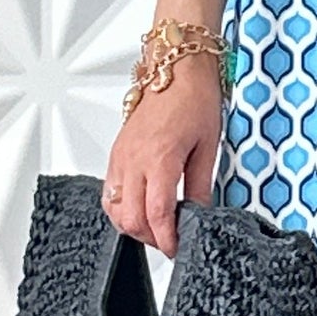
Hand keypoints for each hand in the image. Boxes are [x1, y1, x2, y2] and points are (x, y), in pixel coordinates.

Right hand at [102, 51, 223, 261]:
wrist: (175, 67)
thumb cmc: (194, 98)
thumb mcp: (208, 146)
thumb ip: (200, 186)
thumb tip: (200, 214)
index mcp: (160, 159)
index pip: (157, 215)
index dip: (167, 240)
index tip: (178, 248)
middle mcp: (133, 161)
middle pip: (131, 219)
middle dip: (151, 238)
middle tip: (171, 240)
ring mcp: (120, 158)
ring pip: (114, 210)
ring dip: (133, 226)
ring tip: (157, 228)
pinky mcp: (116, 154)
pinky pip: (108, 192)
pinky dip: (120, 209)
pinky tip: (139, 208)